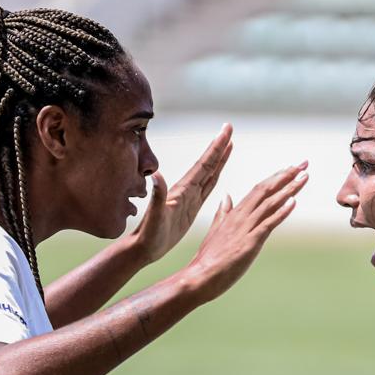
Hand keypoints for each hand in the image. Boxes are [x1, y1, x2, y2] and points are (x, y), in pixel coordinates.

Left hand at [132, 124, 232, 263]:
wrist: (144, 246)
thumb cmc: (149, 234)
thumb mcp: (155, 216)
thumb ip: (158, 195)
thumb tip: (157, 174)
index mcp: (183, 190)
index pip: (203, 164)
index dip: (216, 148)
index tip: (226, 130)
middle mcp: (187, 190)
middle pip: (208, 163)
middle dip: (220, 146)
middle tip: (230, 128)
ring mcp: (190, 198)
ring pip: (209, 173)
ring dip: (219, 159)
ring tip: (230, 144)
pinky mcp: (191, 207)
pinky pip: (207, 188)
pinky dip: (215, 177)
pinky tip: (219, 172)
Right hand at [185, 161, 306, 301]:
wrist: (199, 277)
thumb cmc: (208, 259)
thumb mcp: (215, 231)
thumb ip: (223, 213)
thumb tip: (227, 198)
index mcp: (234, 214)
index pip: (258, 189)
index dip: (276, 177)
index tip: (291, 168)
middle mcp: (241, 216)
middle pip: (266, 189)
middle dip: (287, 176)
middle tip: (304, 164)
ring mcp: (245, 228)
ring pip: (270, 203)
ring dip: (289, 189)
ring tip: (304, 176)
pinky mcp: (250, 242)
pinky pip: (268, 223)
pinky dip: (281, 212)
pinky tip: (293, 202)